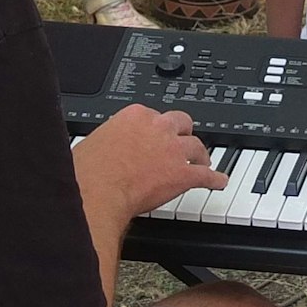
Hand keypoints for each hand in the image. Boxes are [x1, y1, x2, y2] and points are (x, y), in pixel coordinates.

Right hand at [71, 104, 221, 236]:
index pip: (153, 115)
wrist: (97, 191)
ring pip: (196, 146)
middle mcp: (158, 128)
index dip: (156, 128)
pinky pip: (205, 175)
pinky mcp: (182, 174)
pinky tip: (218, 181)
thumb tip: (101, 150)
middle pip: (181, 123)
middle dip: (183, 133)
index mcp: (134, 116)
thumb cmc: (87, 172)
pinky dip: (214, 178)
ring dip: (200, 155)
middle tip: (183, 142)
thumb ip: (105, 141)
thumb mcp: (91, 143)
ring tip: (203, 161)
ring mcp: (173, 150)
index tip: (155, 135)